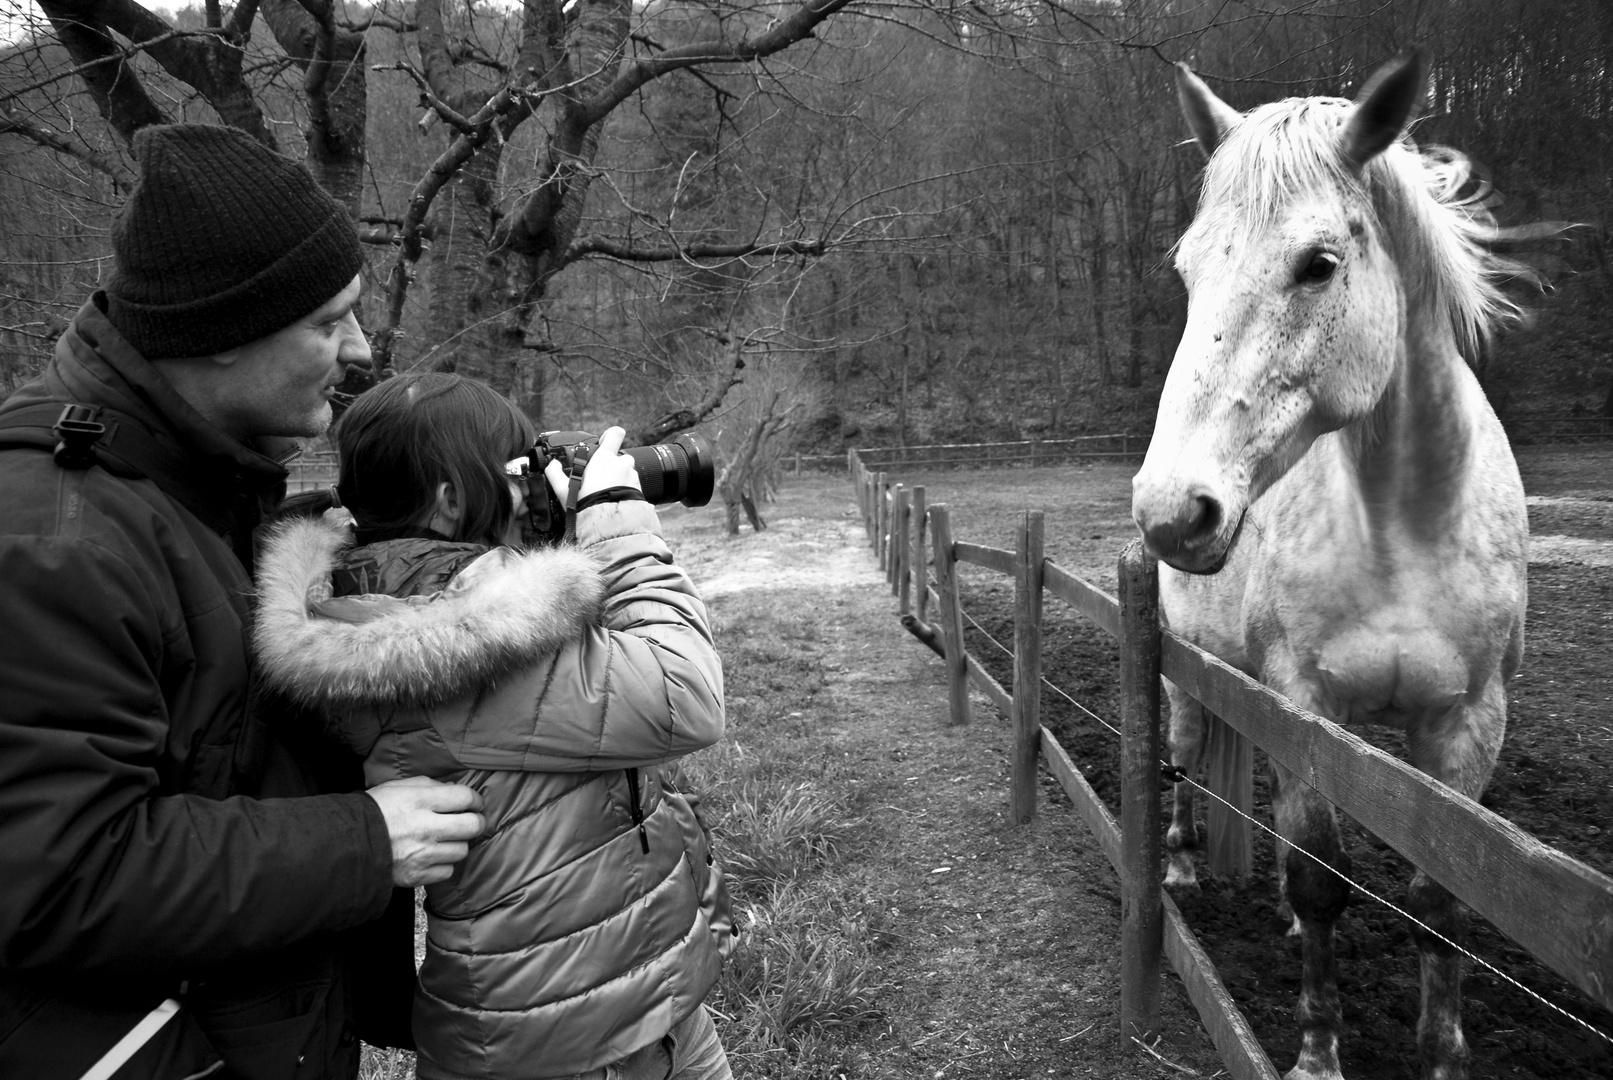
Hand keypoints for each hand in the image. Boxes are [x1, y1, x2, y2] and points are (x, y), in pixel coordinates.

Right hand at [365, 776, 484, 886]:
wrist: (348, 844)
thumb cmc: (374, 811)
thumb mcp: (399, 787)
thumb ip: (430, 785)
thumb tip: (455, 790)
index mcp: (420, 801)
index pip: (465, 798)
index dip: (475, 800)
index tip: (475, 803)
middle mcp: (425, 827)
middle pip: (472, 826)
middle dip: (475, 822)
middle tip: (470, 821)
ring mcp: (422, 854)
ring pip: (462, 850)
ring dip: (457, 844)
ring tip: (445, 839)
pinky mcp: (417, 875)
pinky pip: (447, 870)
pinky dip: (444, 864)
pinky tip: (433, 855)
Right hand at [543, 426, 641, 503]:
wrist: (610, 525)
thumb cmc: (588, 505)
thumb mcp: (565, 490)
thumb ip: (555, 474)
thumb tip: (552, 465)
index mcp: (605, 459)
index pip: (615, 434)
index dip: (610, 435)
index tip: (605, 442)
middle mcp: (622, 464)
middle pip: (620, 456)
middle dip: (612, 465)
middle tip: (600, 478)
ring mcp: (633, 476)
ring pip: (627, 471)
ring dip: (620, 478)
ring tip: (608, 492)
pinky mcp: (641, 489)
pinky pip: (633, 484)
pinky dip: (626, 489)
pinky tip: (615, 500)